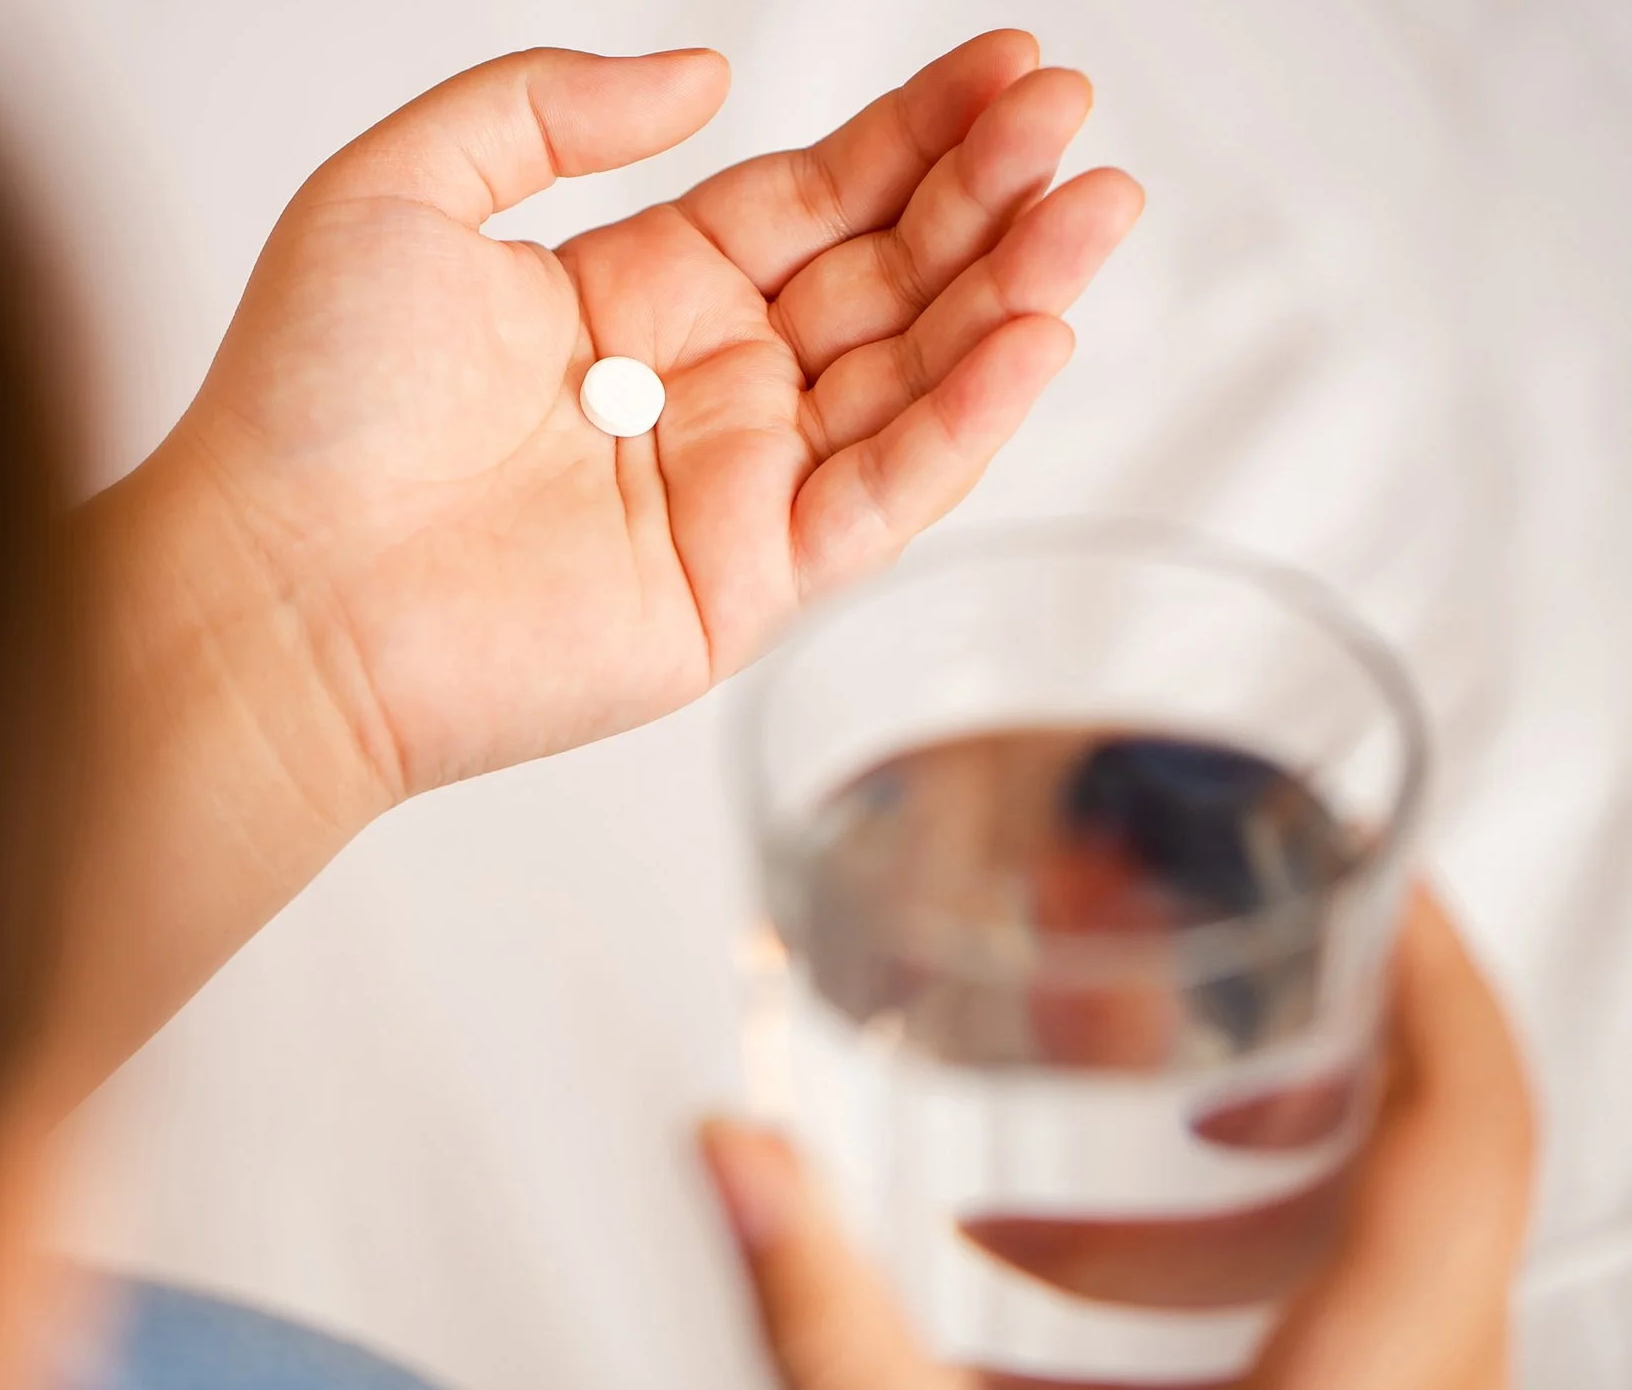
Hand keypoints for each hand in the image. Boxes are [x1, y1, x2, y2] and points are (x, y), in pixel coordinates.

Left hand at [61, 35, 1136, 1078]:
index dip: (911, 134)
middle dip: (983, 194)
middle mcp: (698, 384)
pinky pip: (881, 495)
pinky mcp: (743, 585)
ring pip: (907, 378)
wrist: (268, 588)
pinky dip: (965, 421)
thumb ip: (550, 107)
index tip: (1009, 65)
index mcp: (629, 290)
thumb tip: (710, 76)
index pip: (810, 199)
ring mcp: (730, 487)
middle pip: (880, 277)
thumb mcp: (404, 186)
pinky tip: (1037, 333)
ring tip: (1096, 202)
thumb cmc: (302, 399)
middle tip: (1071, 112)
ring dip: (1010, 291)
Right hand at [699, 890, 1536, 1389]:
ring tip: (1091, 1146)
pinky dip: (1221, 1300)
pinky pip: (1332, 1353)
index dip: (1446, 977)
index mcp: (1379, 1382)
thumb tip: (737, 1154)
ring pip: (1387, 1276)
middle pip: (1441, 1181)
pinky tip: (1044, 1313)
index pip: (1478, 1124)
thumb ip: (827, 1312)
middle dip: (1321, 1062)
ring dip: (1247, 1192)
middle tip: (1217, 972)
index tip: (1385, 877)